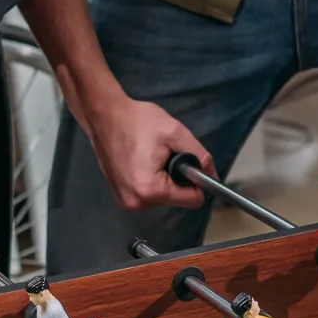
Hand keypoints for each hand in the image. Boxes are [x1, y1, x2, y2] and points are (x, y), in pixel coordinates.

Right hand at [85, 92, 211, 212]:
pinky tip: (142, 162)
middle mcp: (137, 202)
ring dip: (164, 179)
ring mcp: (127, 201)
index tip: (188, 162)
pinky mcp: (121, 197)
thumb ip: (199, 155)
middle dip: (177, 178)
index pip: (193, 200)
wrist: (105, 115)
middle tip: (163, 154)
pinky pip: (149, 194)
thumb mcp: (175, 132)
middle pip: (177, 199)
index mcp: (150, 190)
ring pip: (164, 197)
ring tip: (151, 156)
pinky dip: (152, 180)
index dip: (197, 181)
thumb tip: (212, 174)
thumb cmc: (136, 121)